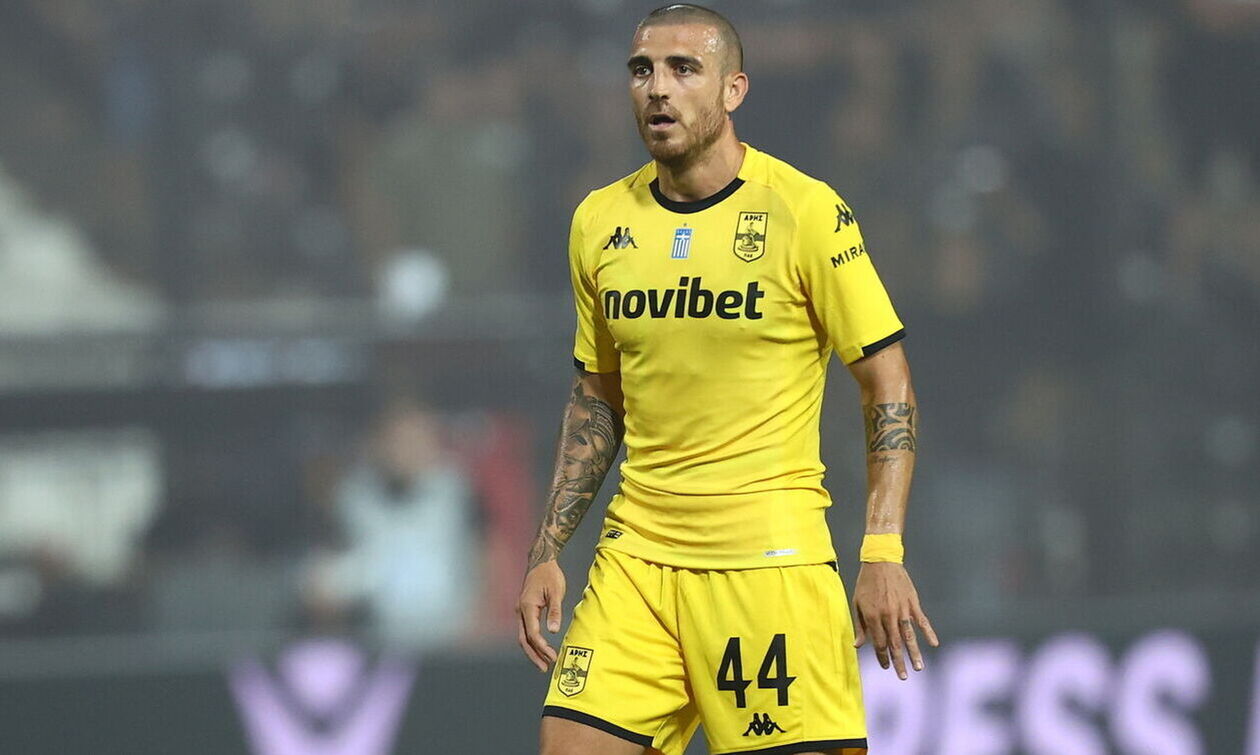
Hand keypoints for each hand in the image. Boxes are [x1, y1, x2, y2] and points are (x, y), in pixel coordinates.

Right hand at [516, 560, 565, 671]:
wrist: (541, 562)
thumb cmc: (550, 575)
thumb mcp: (556, 592)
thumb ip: (555, 611)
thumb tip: (553, 631)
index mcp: (527, 607)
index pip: (533, 634)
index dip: (543, 648)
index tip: (553, 657)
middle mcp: (520, 611)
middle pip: (524, 639)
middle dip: (534, 655)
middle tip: (545, 668)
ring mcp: (520, 611)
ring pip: (523, 636)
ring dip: (532, 650)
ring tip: (543, 662)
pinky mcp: (524, 610)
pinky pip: (525, 630)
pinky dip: (531, 641)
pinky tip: (540, 648)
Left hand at [852, 562, 938, 679]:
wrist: (881, 560)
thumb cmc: (866, 583)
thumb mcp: (857, 603)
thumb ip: (860, 625)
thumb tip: (858, 645)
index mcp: (873, 616)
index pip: (879, 642)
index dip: (882, 656)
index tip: (886, 666)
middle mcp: (888, 615)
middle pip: (894, 643)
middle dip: (898, 662)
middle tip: (903, 677)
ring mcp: (902, 609)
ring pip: (909, 636)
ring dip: (914, 653)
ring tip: (918, 668)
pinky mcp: (913, 603)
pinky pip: (922, 621)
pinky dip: (928, 633)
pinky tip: (933, 644)